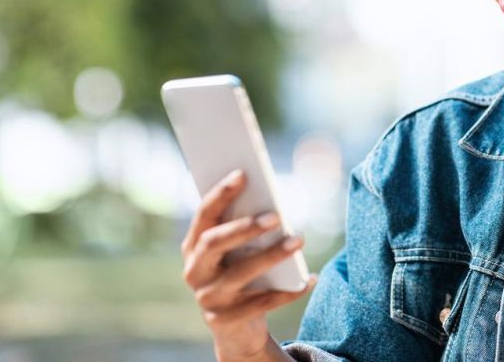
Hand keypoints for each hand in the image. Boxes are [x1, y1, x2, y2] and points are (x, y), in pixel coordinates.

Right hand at [180, 168, 316, 360]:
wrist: (235, 328)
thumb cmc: (240, 273)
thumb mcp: (237, 252)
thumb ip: (245, 229)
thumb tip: (272, 203)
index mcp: (193, 246)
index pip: (204, 215)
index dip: (221, 194)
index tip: (243, 174)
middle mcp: (194, 271)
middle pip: (214, 243)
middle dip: (245, 227)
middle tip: (277, 215)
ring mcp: (208, 298)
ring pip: (240, 273)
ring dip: (272, 255)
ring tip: (299, 239)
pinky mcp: (226, 321)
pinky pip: (262, 303)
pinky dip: (289, 290)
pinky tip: (310, 278)